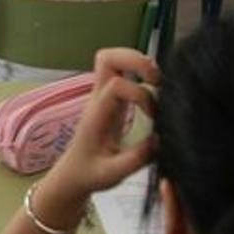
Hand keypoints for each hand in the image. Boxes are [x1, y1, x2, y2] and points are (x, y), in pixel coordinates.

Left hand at [41, 49, 159, 208]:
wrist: (73, 175)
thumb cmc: (90, 174)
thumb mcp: (112, 174)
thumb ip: (135, 159)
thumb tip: (160, 139)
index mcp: (97, 114)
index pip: (116, 86)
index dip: (141, 95)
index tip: (154, 117)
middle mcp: (99, 99)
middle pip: (108, 58)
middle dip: (135, 60)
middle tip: (157, 80)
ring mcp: (105, 96)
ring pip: (115, 60)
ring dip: (139, 63)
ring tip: (160, 83)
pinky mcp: (113, 100)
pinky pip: (124, 73)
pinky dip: (141, 73)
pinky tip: (157, 91)